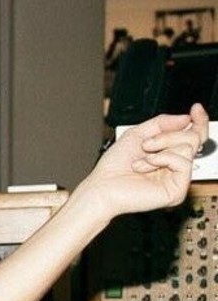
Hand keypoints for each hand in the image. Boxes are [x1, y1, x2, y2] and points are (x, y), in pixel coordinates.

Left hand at [81, 103, 208, 219]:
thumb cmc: (114, 166)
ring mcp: (177, 179)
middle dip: (168, 135)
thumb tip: (187, 118)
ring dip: (160, 148)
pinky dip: (163, 158)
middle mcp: (175, 166)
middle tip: (147, 144)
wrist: (102, 186)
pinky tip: (146, 165)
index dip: (198, 121)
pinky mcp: (177, 191)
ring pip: (188, 147)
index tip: (195, 109)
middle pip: (193, 137)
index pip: (193, 135)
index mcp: (168, 153)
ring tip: (142, 160)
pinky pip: (183, 163)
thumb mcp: (137, 134)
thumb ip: (162, 123)